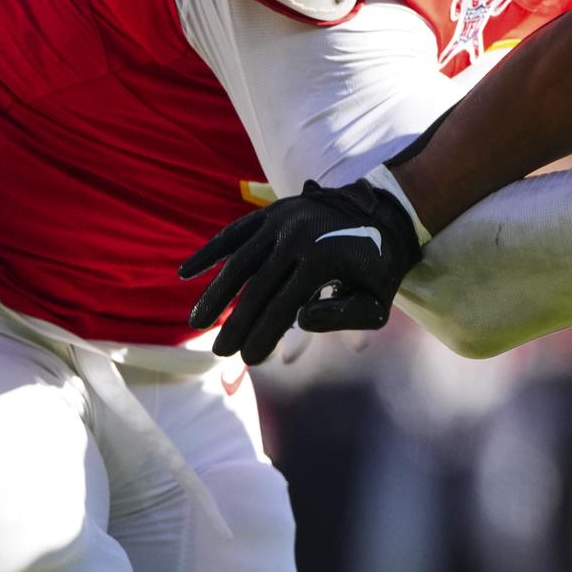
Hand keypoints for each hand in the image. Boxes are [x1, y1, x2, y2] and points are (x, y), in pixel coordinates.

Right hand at [181, 176, 422, 361]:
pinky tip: (187, 272)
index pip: (283, 307)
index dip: (263, 336)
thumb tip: (302, 320)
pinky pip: (234, 233)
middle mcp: (297, 238)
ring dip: (216, 293)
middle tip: (220, 352)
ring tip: (198, 321)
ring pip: (239, 262)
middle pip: (257, 288)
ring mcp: (281, 221)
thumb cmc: (378, 268)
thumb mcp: (377, 300)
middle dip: (237, 323)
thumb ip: (345, 316)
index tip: (248, 359)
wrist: (384, 214)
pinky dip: (210, 252)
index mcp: (323, 261)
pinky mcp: (271, 211)